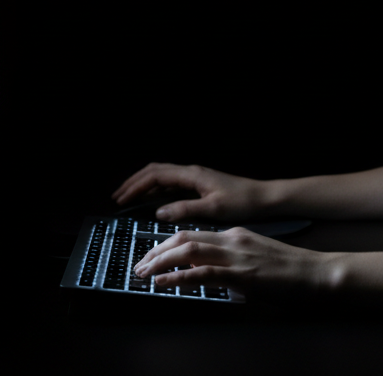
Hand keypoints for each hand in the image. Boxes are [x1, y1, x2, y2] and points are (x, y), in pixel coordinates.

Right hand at [111, 163, 270, 221]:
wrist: (264, 198)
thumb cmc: (242, 202)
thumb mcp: (213, 209)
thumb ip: (185, 209)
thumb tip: (158, 211)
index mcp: (192, 175)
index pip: (155, 175)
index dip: (135, 187)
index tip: (121, 199)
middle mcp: (191, 172)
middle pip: (154, 170)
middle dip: (134, 182)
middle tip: (118, 197)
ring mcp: (195, 177)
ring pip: (162, 174)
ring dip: (144, 184)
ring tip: (129, 197)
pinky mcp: (200, 184)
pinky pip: (171, 182)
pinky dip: (156, 188)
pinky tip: (152, 199)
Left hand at [132, 226, 333, 300]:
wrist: (316, 273)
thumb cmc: (291, 271)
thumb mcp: (257, 261)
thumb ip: (234, 265)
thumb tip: (215, 279)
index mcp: (235, 235)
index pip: (192, 234)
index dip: (166, 244)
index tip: (151, 255)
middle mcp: (232, 239)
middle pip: (183, 237)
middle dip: (156, 250)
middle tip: (139, 264)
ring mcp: (236, 255)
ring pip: (187, 250)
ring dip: (160, 261)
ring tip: (144, 272)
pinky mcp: (241, 273)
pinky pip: (202, 273)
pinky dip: (177, 277)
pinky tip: (163, 282)